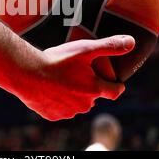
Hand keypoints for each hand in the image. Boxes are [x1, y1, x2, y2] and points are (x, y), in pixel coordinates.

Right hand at [17, 35, 134, 120]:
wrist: (27, 72)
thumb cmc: (57, 60)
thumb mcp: (85, 49)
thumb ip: (109, 46)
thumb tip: (132, 42)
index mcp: (93, 89)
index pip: (114, 91)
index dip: (117, 86)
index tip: (117, 84)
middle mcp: (83, 105)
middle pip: (92, 97)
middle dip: (88, 87)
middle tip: (76, 73)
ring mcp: (67, 112)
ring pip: (76, 104)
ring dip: (73, 95)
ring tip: (61, 79)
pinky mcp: (52, 115)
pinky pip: (60, 109)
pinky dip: (58, 101)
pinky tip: (51, 89)